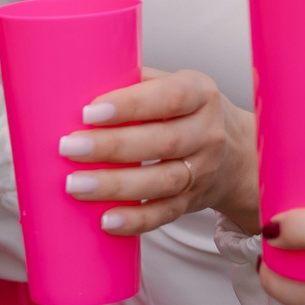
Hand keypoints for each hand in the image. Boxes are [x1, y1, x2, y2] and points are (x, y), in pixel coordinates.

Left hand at [57, 68, 257, 234]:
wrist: (235, 153)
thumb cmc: (187, 111)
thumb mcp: (174, 85)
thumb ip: (135, 83)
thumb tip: (79, 84)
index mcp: (201, 94)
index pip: (169, 97)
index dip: (129, 105)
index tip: (89, 112)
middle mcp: (207, 133)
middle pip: (162, 142)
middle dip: (112, 146)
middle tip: (69, 148)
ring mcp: (203, 171)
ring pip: (162, 182)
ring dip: (116, 185)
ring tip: (75, 185)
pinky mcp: (192, 202)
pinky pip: (164, 214)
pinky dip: (135, 220)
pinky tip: (106, 221)